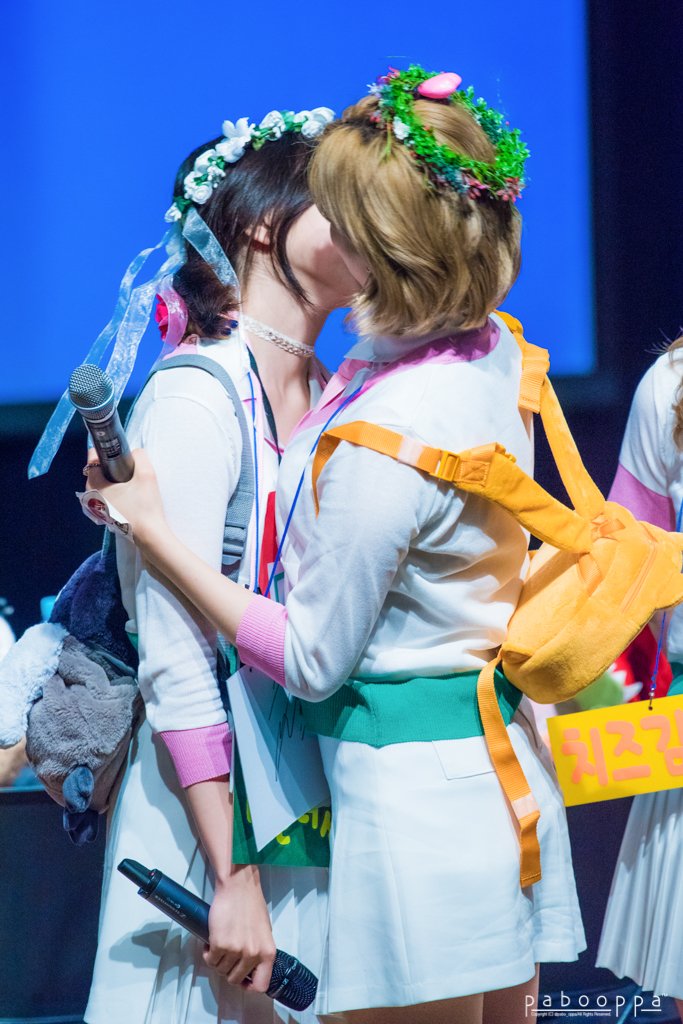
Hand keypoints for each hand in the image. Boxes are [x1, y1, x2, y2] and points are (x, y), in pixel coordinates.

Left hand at [83, 449, 166, 548]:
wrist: (149, 534)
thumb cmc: (145, 505)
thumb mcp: (147, 474)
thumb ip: (140, 457)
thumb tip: (135, 453)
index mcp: (95, 485)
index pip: (92, 460)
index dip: (103, 451)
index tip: (116, 450)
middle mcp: (91, 497)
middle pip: (95, 472)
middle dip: (108, 465)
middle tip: (125, 464)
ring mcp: (97, 508)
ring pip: (100, 485)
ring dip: (111, 479)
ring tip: (128, 478)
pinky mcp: (105, 516)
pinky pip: (105, 496)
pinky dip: (113, 490)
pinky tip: (128, 493)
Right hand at [203, 867, 275, 991]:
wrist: (238, 886)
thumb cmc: (251, 904)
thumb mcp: (263, 931)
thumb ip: (259, 951)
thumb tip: (252, 969)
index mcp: (268, 952)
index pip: (261, 985)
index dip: (249, 986)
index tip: (242, 980)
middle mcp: (253, 954)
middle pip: (235, 979)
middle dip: (228, 970)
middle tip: (225, 957)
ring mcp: (236, 950)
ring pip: (221, 970)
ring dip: (217, 961)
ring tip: (219, 945)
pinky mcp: (219, 944)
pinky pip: (210, 960)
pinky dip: (208, 954)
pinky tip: (210, 942)